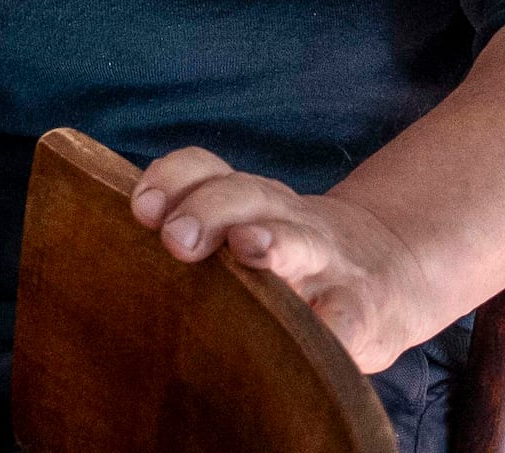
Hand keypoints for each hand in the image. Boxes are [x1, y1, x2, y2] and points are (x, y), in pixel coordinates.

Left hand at [128, 150, 437, 371]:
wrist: (389, 270)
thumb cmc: (291, 258)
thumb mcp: (250, 228)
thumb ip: (199, 234)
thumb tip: (115, 257)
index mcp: (250, 202)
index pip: (205, 170)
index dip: (172, 180)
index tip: (141, 209)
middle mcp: (284, 220)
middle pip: (244, 196)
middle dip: (208, 210)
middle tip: (176, 239)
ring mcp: (327, 261)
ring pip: (296, 241)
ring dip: (272, 242)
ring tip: (249, 248)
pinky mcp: (363, 309)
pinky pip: (348, 314)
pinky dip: (335, 325)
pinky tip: (321, 335)